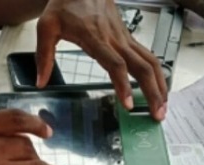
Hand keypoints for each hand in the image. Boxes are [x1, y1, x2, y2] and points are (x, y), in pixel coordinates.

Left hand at [35, 0, 167, 120]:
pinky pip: (148, 57)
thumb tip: (41, 81)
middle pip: (142, 66)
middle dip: (152, 92)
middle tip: (157, 114)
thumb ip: (44, 55)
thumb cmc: (65, 4)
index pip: (115, 64)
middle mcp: (115, 39)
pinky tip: (159, 90)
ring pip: (151, 61)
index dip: (124, 85)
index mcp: (96, 37)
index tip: (129, 104)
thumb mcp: (46, 26)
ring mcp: (124, 38)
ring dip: (160, 85)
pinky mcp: (128, 39)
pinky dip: (157, 75)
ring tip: (162, 107)